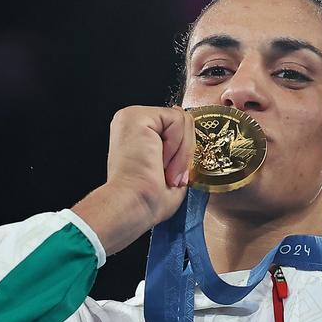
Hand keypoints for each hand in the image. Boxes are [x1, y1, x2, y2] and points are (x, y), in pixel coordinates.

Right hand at [72, 106, 195, 254]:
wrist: (134, 206)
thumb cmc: (147, 199)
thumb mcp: (172, 169)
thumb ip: (179, 145)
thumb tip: (190, 131)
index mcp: (137, 134)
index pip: (174, 127)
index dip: (183, 152)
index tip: (171, 176)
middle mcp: (131, 122)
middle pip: (180, 122)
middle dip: (183, 152)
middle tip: (170, 175)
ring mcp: (132, 116)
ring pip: (181, 120)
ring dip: (180, 153)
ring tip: (164, 170)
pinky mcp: (137, 116)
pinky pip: (177, 120)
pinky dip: (176, 145)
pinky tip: (160, 161)